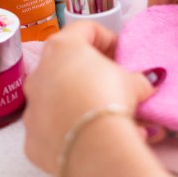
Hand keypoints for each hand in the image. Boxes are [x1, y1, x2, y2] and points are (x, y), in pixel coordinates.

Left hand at [22, 22, 155, 176]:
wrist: (91, 146)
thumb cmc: (109, 100)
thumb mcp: (133, 83)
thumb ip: (138, 78)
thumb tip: (146, 83)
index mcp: (62, 48)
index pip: (85, 29)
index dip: (108, 38)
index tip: (122, 54)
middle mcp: (40, 72)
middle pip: (66, 64)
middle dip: (90, 73)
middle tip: (113, 84)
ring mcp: (32, 105)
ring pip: (56, 98)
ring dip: (79, 102)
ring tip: (105, 116)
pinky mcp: (31, 136)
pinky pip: (52, 129)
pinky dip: (70, 131)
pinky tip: (91, 139)